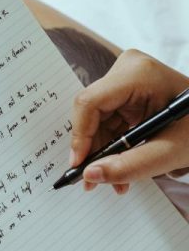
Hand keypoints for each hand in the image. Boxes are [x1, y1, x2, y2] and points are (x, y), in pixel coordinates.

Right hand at [70, 49, 188, 193]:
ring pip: (94, 122)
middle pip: (90, 114)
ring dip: (101, 153)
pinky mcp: (123, 92)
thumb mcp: (171, 151)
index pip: (90, 103)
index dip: (80, 136)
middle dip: (93, 150)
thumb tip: (90, 175)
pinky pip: (104, 122)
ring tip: (115, 179)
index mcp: (138, 74)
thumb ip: (131, 166)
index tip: (80, 166)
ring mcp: (123, 80)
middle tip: (93, 180)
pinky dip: (109, 146)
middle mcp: (126, 70)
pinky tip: (119, 164)